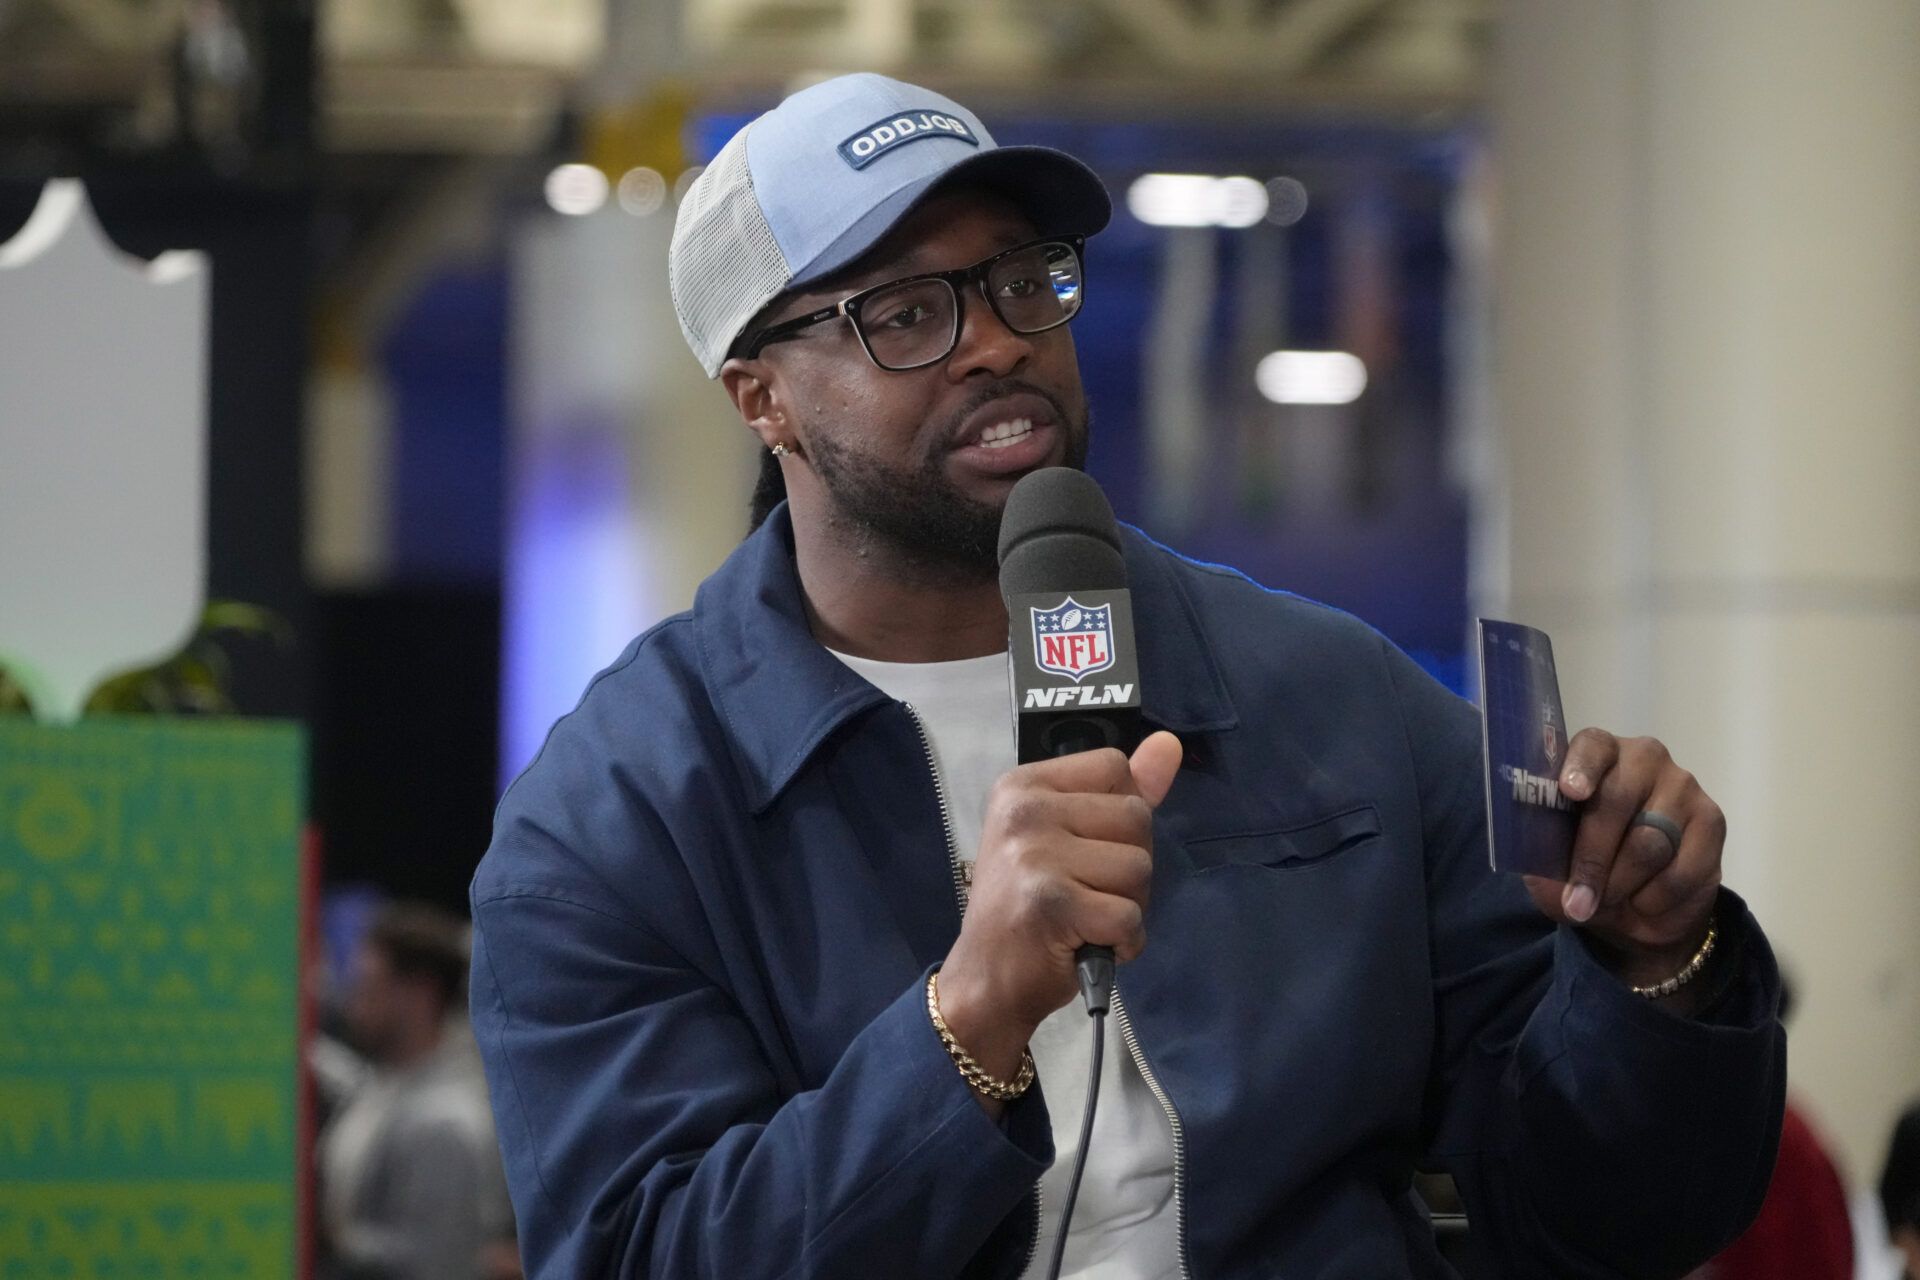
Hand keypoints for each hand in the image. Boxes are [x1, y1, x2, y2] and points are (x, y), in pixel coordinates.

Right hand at [936, 732, 1181, 1086]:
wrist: (985, 981)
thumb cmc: (1029, 906)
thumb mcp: (1067, 836)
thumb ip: (1120, 790)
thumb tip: (1169, 744)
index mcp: (1023, 785)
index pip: (1114, 766)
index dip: (1118, 814)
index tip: (1082, 848)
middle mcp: (1024, 810)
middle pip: (1136, 816)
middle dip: (1128, 865)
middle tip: (1084, 893)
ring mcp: (1034, 855)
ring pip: (1139, 867)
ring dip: (1127, 905)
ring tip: (1084, 919)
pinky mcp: (1053, 903)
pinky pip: (1130, 916)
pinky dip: (1124, 942)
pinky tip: (1089, 945)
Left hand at [1523, 729, 1724, 985]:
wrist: (1639, 907)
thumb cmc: (1584, 868)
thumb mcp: (1551, 869)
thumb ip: (1543, 859)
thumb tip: (1542, 868)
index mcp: (1596, 755)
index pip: (1592, 746)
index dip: (1581, 768)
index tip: (1570, 792)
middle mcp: (1643, 758)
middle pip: (1617, 800)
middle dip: (1592, 857)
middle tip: (1576, 901)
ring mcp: (1682, 786)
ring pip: (1649, 841)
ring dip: (1621, 884)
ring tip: (1606, 903)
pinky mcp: (1712, 821)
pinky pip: (1681, 870)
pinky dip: (1654, 898)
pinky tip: (1643, 903)